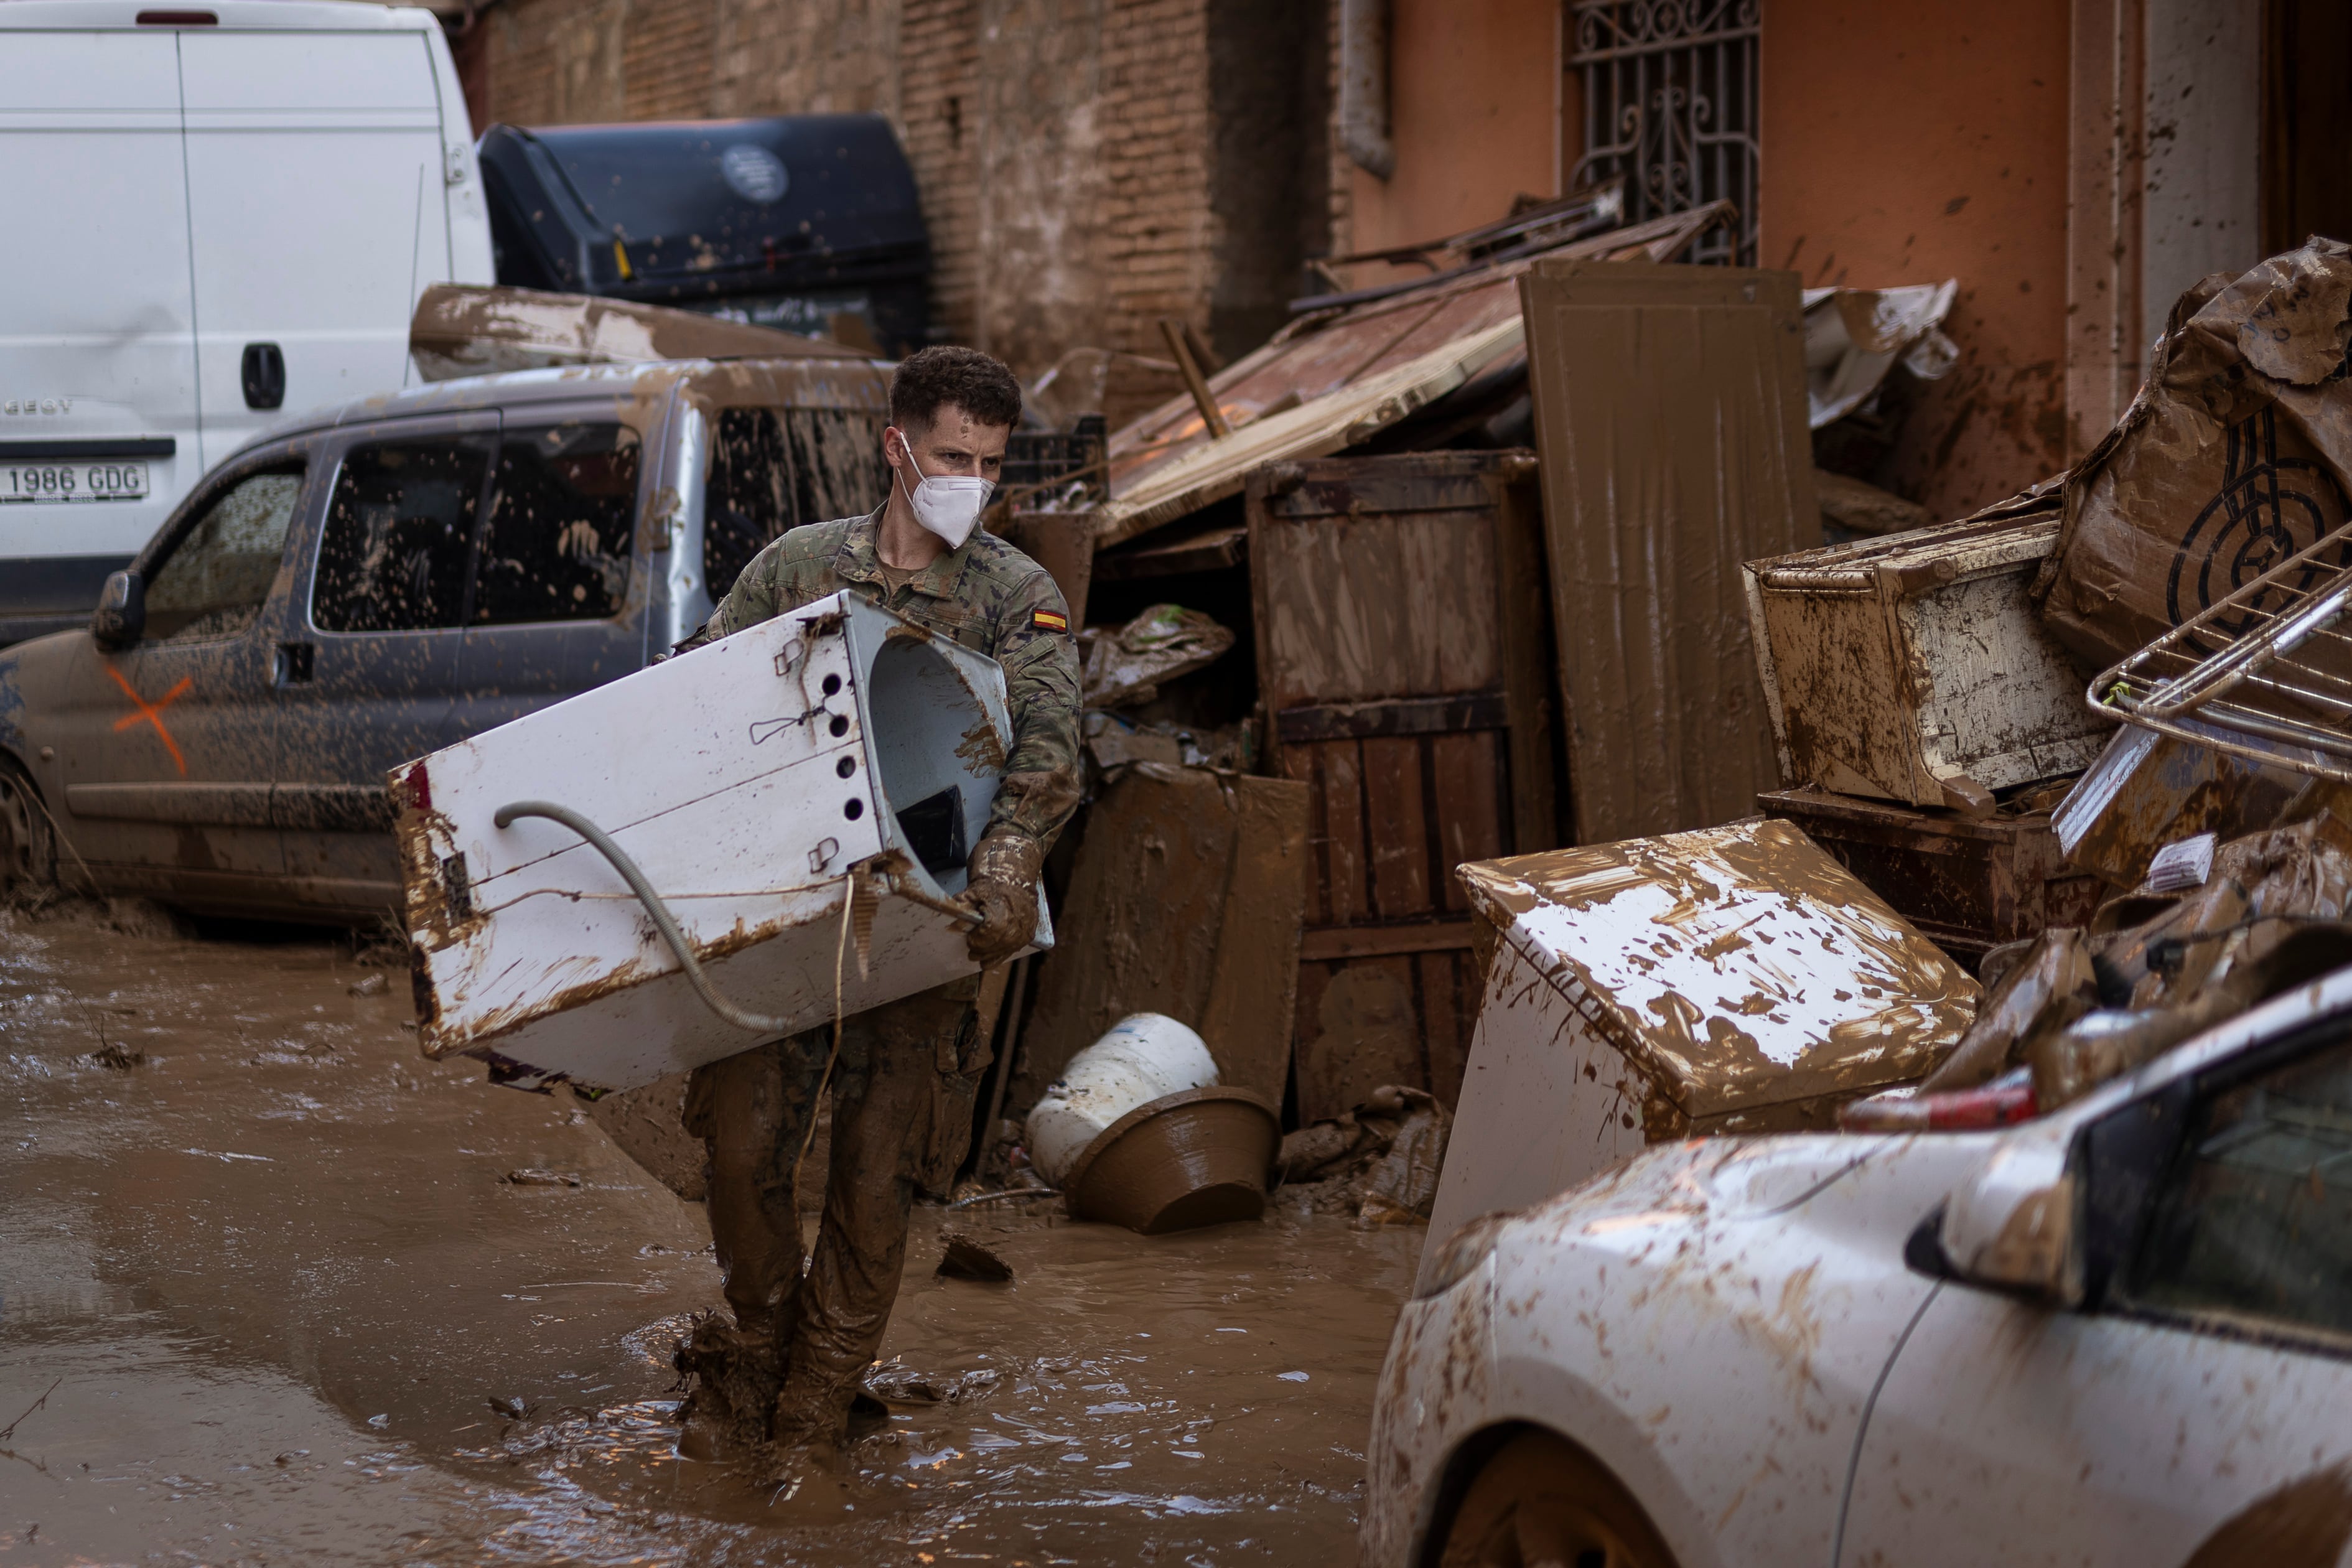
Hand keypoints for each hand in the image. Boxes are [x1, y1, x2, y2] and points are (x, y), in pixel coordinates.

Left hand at [959, 832, 1041, 965]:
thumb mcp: (974, 889)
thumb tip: (955, 921)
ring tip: (978, 957)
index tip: (969, 939)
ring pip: (1005, 949)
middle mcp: (1016, 924)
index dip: (976, 940)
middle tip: (971, 950)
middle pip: (995, 946)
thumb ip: (963, 906)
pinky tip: (991, 959)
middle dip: (981, 949)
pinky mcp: (1030, 931)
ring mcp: (1025, 929)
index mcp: (1001, 913)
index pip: (986, 937)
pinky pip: (1015, 948)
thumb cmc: (996, 879)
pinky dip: (1002, 954)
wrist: (1018, 872)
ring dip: (991, 955)